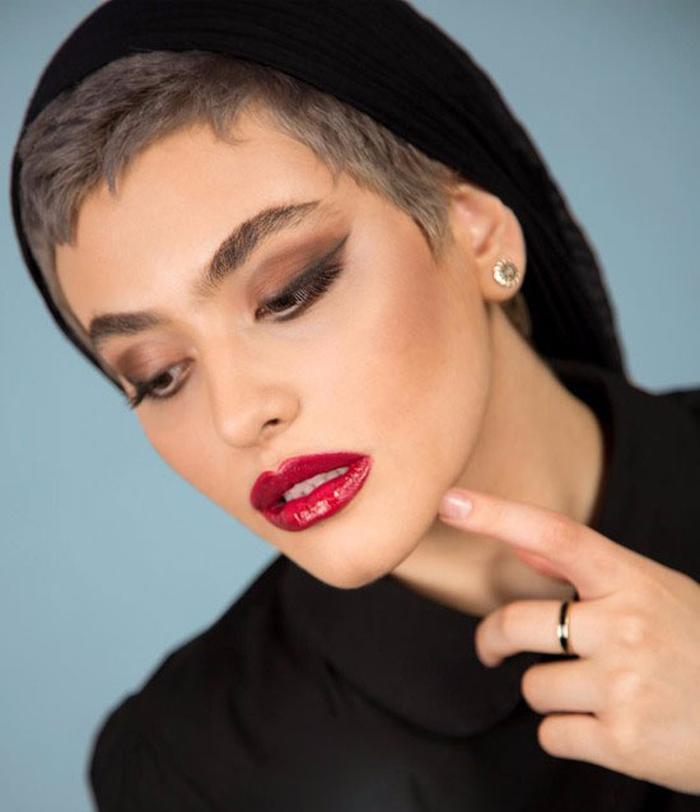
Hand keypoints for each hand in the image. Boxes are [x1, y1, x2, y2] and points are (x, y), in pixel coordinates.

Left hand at [438, 487, 699, 794]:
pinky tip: (608, 726)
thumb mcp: (652, 592)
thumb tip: (522, 543)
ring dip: (552, 694)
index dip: (498, 515)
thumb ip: (586, 571)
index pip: (555, 535)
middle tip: (491, 647)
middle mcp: (625, 626)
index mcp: (630, 580)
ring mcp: (625, 684)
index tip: (450, 501)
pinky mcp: (624, 741)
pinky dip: (567, 733)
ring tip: (599, 694)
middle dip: (493, 639)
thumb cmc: (695, 646)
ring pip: (532, 687)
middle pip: (515, 622)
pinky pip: (551, 733)